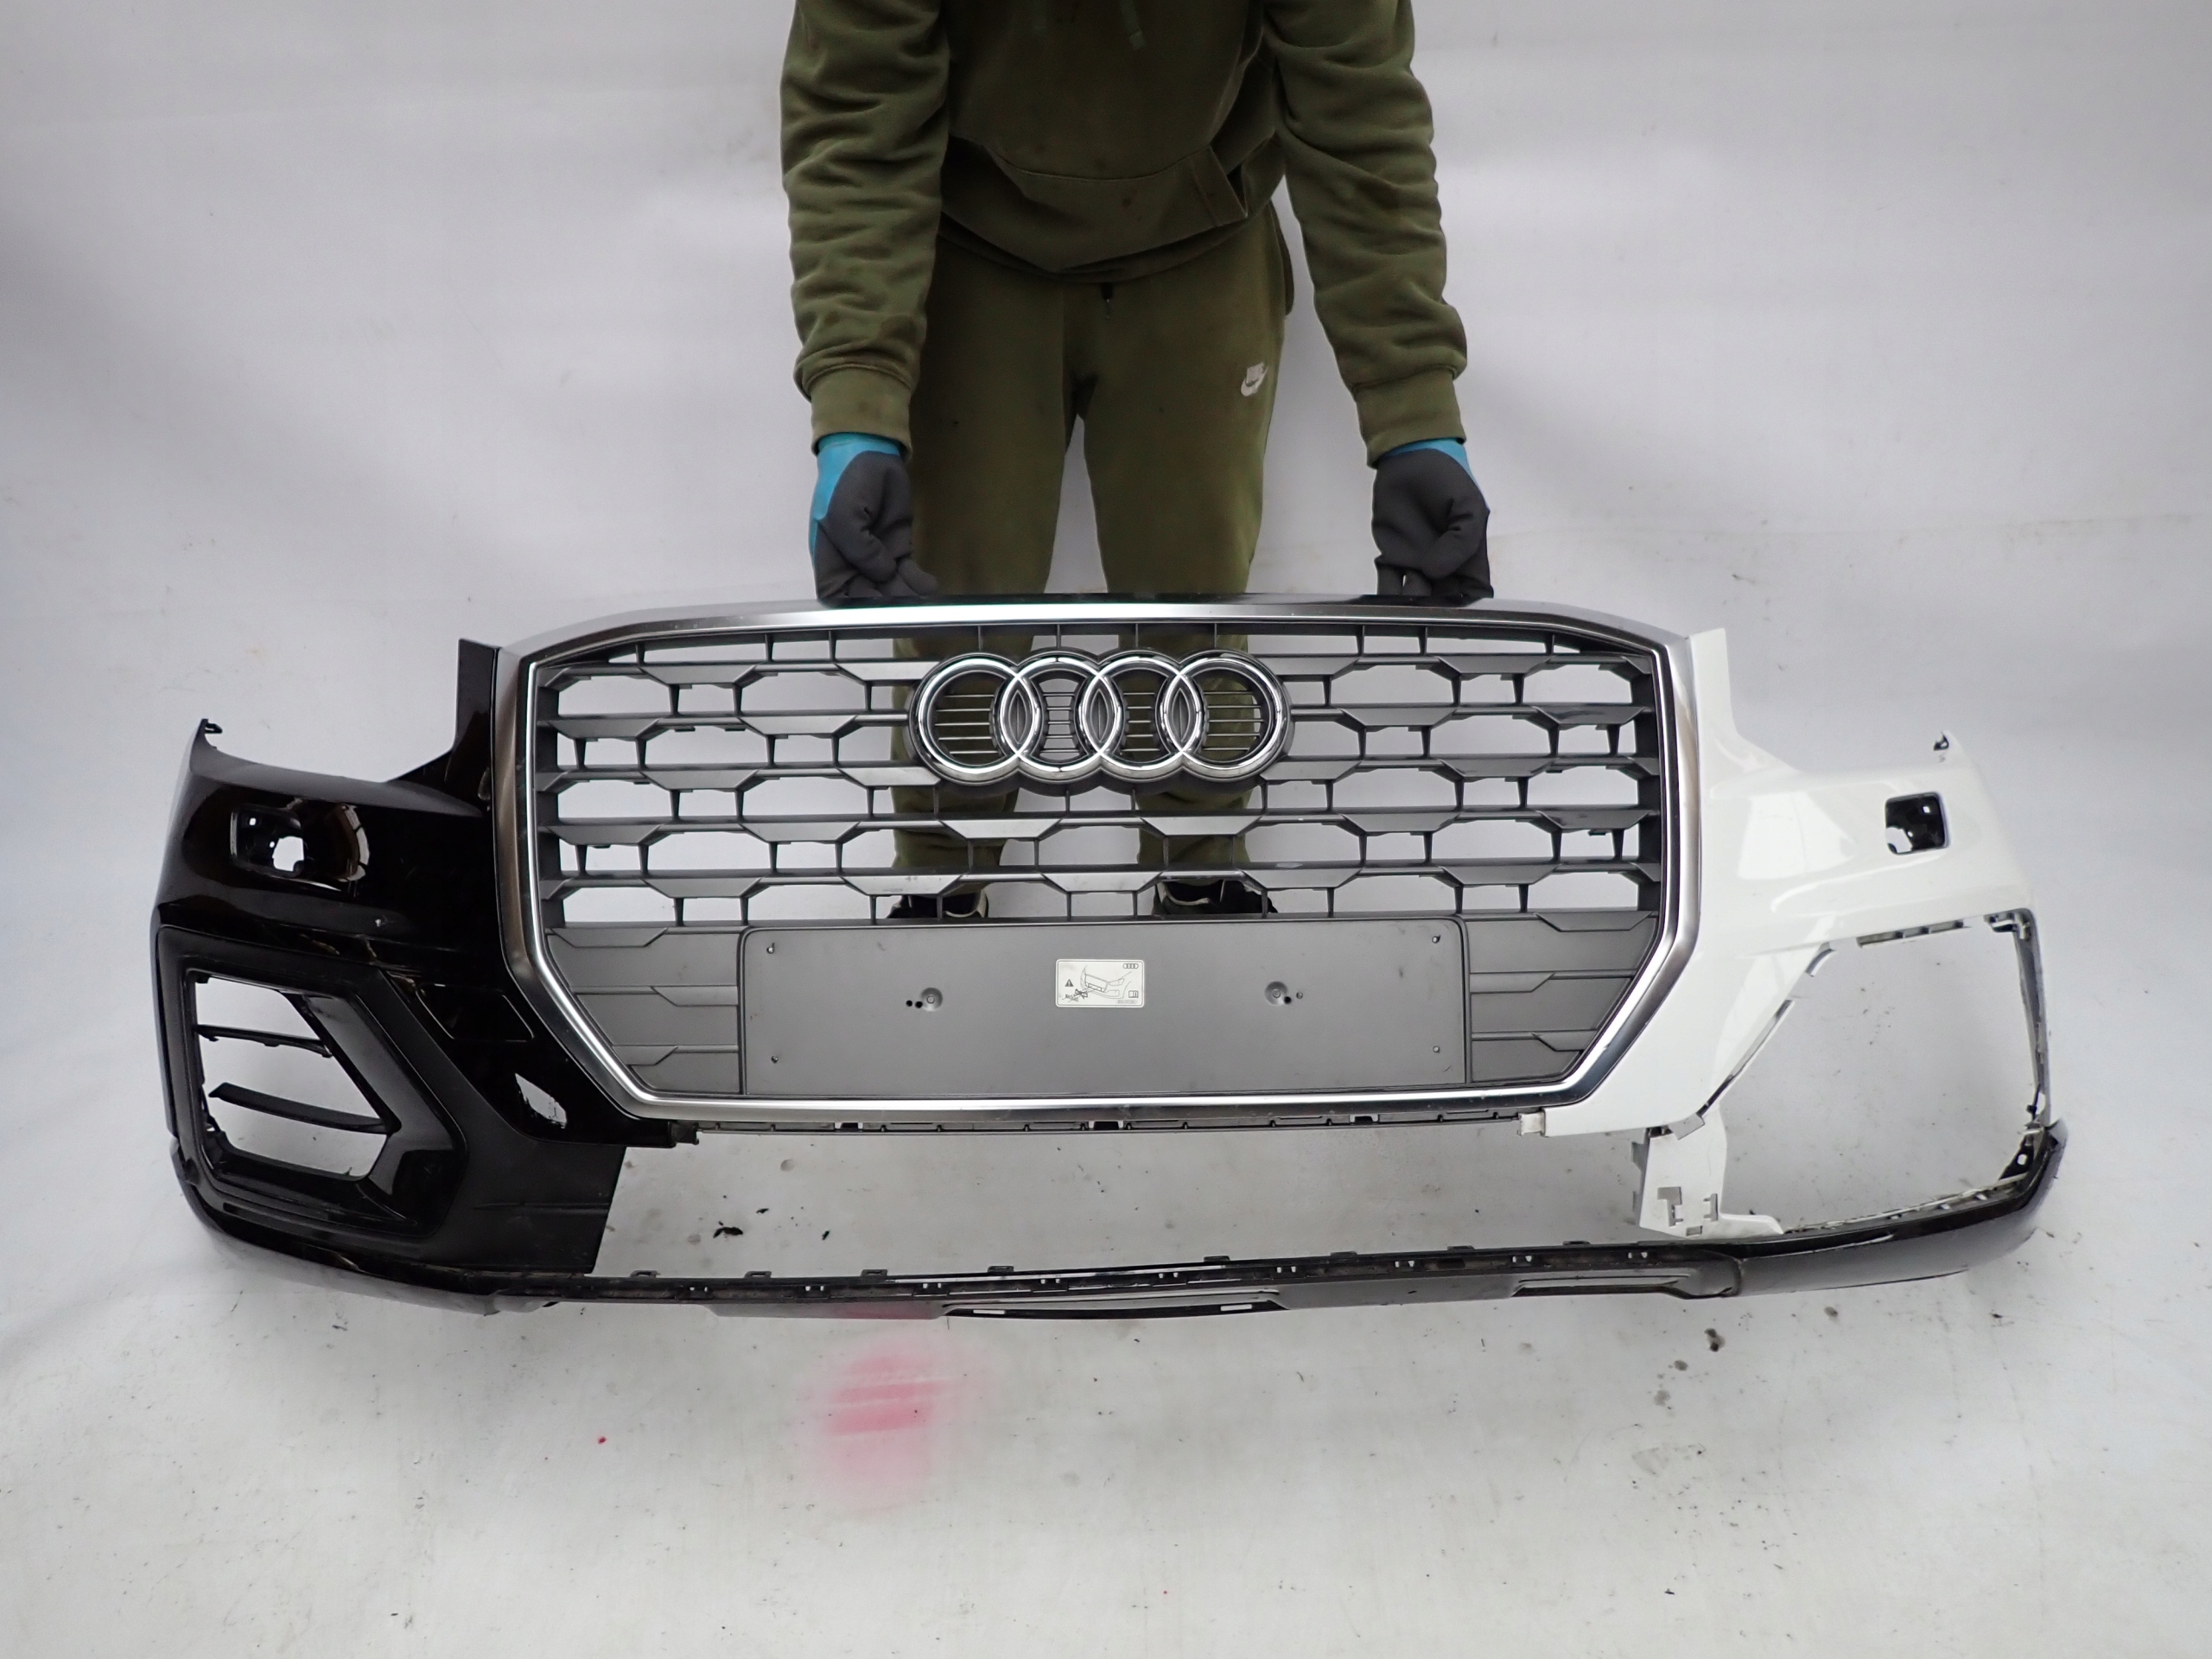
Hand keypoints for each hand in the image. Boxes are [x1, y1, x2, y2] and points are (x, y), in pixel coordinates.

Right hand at [810, 434, 938, 602]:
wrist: (869, 453)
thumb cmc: (845, 484)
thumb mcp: (843, 517)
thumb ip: (859, 550)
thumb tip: (883, 573)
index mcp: (830, 558)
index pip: (835, 594)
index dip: (851, 608)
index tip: (873, 609)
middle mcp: (852, 563)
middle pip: (867, 596)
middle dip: (886, 605)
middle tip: (907, 608)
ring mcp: (878, 557)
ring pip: (891, 587)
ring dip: (907, 597)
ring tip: (924, 600)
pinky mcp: (899, 547)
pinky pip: (909, 572)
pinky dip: (919, 582)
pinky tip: (930, 586)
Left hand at [1371, 439, 1491, 602]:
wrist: (1408, 459)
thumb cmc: (1445, 479)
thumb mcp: (1468, 505)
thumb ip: (1462, 540)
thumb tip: (1437, 572)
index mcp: (1469, 556)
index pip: (1474, 591)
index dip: (1469, 606)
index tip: (1457, 613)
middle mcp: (1444, 566)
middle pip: (1444, 602)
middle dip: (1437, 613)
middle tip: (1427, 617)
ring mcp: (1417, 564)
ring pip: (1415, 599)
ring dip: (1410, 608)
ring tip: (1405, 612)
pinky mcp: (1391, 558)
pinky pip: (1389, 585)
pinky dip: (1385, 598)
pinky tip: (1385, 604)